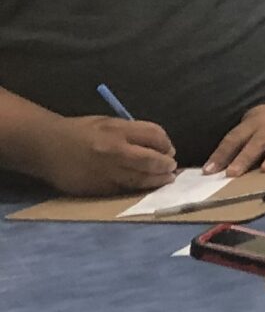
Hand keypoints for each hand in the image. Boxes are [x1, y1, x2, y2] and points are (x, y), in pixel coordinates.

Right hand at [39, 114, 177, 194]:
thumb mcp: (108, 122)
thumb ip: (133, 132)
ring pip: (141, 179)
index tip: (169, 149)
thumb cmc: (80, 131)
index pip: (155, 136)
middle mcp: (115, 151)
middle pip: (152, 160)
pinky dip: (137, 187)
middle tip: (171, 167)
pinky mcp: (98, 188)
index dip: (166, 144)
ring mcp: (107, 172)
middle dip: (166, 165)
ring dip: (157, 180)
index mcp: (118, 131)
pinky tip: (144, 185)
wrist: (47, 146)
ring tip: (166, 179)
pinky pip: (125, 188)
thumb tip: (159, 145)